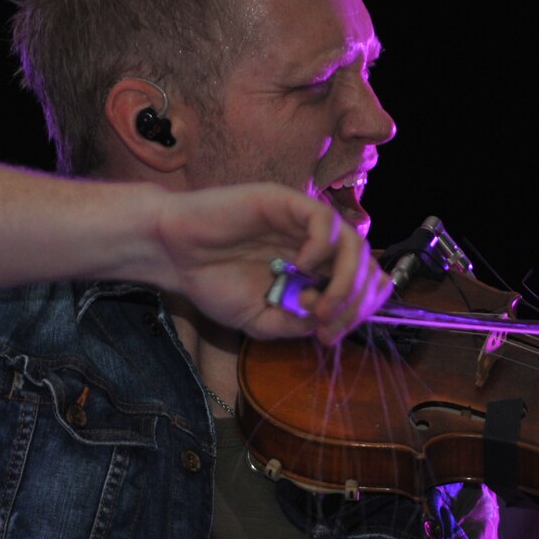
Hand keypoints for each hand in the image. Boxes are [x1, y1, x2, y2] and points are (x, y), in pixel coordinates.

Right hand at [151, 182, 389, 343]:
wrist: (174, 255)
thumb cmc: (212, 282)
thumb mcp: (260, 321)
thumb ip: (294, 324)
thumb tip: (327, 322)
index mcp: (312, 271)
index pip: (359, 284)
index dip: (356, 312)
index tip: (330, 337)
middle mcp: (314, 245)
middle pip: (364, 264)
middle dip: (356, 299)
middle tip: (328, 322)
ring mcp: (301, 222)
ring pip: (352, 241)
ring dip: (345, 278)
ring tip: (318, 303)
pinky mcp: (285, 202)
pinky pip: (323, 220)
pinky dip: (323, 246)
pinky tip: (301, 266)